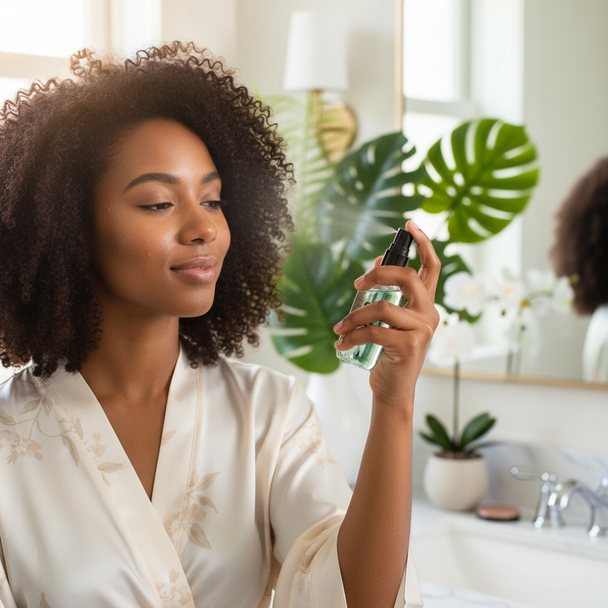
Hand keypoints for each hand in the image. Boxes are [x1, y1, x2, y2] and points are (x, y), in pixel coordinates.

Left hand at [333, 221, 440, 409]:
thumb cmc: (389, 353)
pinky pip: (374, 331)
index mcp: (426, 305)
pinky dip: (352, 336)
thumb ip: (389, 294)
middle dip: (378, 273)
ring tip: (339, 329)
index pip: (432, 267)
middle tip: (357, 284)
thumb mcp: (390, 321)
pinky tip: (341, 343)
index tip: (408, 224)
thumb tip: (378, 259)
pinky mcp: (409, 345)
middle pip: (407, 277)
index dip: (423, 243)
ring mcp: (422, 330)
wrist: (393, 389)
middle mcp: (430, 314)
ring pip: (382, 307)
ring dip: (354, 317)